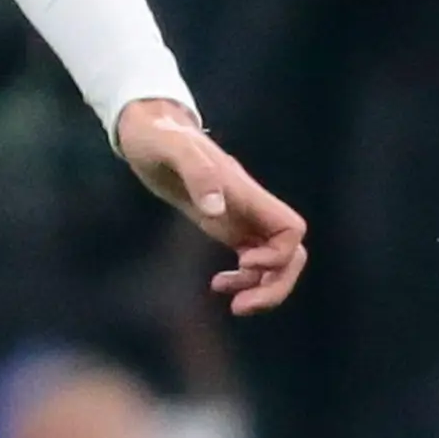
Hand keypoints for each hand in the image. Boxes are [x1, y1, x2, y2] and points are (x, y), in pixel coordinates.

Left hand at [115, 97, 305, 314]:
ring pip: (276, 262)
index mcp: (244, 192)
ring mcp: (239, 217)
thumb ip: (196, 172)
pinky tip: (219, 285)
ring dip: (263, 288)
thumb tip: (215, 210)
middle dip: (276, 285)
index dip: (279, 255)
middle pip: (292, 254)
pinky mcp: (224, 225)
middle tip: (240, 307)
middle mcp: (249, 207)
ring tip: (234, 305)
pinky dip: (245, 279)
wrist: (146, 130)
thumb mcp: (170, 148)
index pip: (291, 229)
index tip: (243, 262)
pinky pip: (253, 261)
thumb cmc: (156, 136)